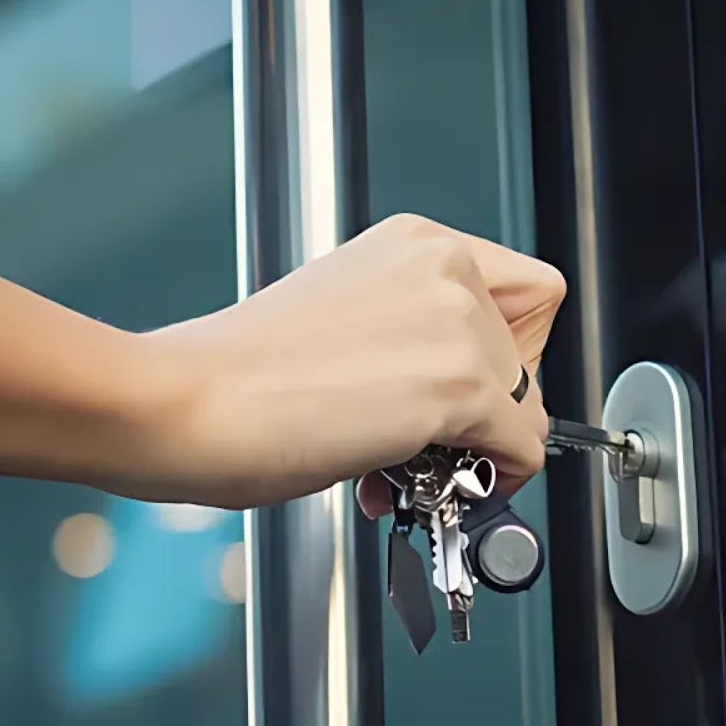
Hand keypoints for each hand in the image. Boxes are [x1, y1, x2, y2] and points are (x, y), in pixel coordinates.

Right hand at [134, 214, 564, 510]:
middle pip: (532, 351)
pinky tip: (417, 481)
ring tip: (403, 467)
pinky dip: (488, 481)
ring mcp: (457, 323)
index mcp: (413, 243)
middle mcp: (443, 268)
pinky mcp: (461, 384)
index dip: (505, 351)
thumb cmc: (236, 375)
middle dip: (490, 408)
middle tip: (432, 441)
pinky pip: (522, 450)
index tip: (470, 389)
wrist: (192, 404)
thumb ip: (409, 340)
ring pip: (529, 406)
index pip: (523, 292)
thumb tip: (450, 399)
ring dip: (478, 450)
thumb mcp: (344, 323)